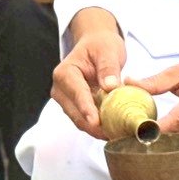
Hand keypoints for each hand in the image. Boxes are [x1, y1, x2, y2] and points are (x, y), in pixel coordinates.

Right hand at [52, 11, 127, 138]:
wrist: (96, 45)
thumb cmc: (101, 45)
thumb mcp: (108, 50)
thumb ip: (108, 67)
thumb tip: (110, 87)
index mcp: (65, 72)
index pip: (77, 93)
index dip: (86, 108)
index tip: (95, 122)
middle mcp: (61, 89)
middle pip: (75, 112)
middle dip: (93, 125)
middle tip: (114, 134)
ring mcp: (67, 100)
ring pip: (80, 120)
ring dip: (97, 129)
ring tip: (117, 134)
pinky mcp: (76, 107)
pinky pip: (86, 120)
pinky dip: (99, 127)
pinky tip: (114, 130)